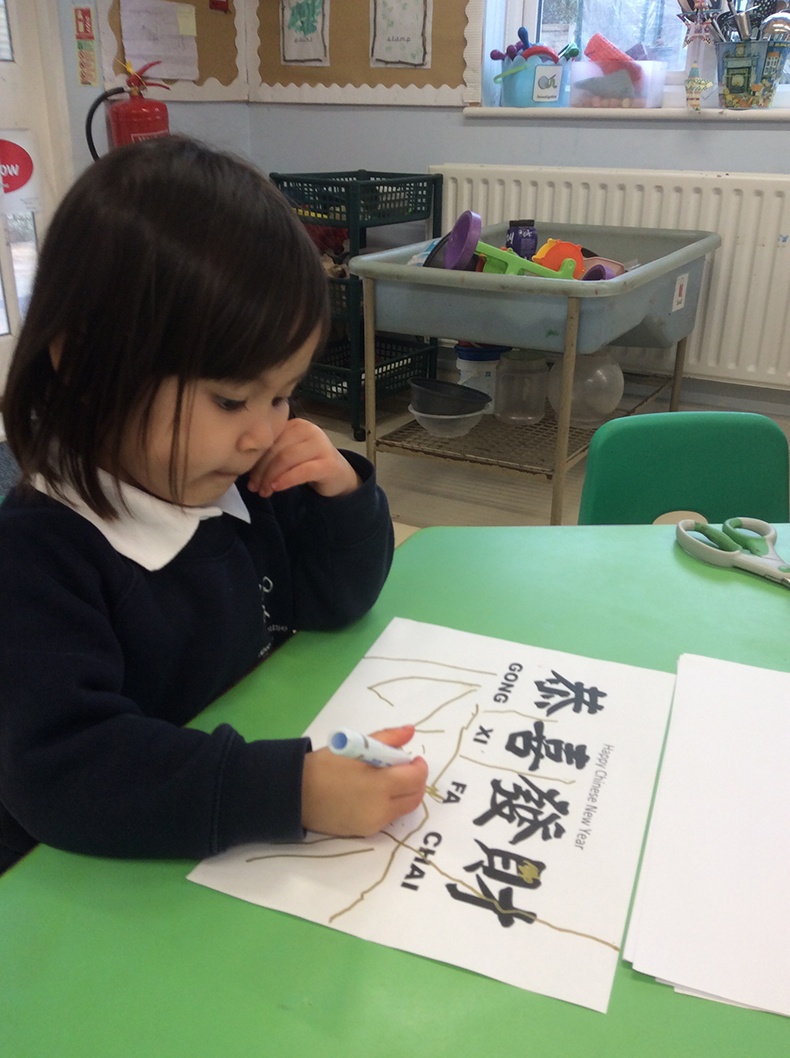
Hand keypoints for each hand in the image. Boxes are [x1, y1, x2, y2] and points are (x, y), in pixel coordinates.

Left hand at [247, 418, 359, 498]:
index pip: (269, 439)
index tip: (245, 476)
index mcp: (295, 424)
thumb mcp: (288, 454)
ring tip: (264, 491)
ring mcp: (321, 444)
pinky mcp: (329, 463)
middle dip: (262, 471)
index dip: (255, 459)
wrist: (339, 476)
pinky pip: (303, 471)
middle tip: (254, 488)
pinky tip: (277, 488)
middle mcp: (309, 430)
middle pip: (277, 449)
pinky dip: (287, 480)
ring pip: (287, 459)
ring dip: (271, 477)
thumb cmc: (308, 464)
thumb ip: (271, 452)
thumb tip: (242, 457)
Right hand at [301, 725, 427, 836]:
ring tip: (388, 779)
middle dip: (416, 781)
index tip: (413, 758)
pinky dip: (390, 804)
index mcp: (380, 785)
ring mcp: (374, 824)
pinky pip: (388, 817)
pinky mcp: (365, 832)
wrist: (296, 795)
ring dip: (404, 794)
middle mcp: (382, 809)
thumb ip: (387, 738)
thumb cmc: (325, 766)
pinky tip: (375, 793)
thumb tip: (410, 731)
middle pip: (415, 797)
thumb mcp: (356, 746)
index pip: (415, 778)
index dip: (419, 766)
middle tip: (404, 768)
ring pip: (403, 809)